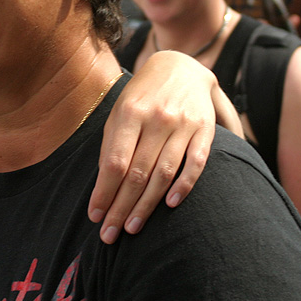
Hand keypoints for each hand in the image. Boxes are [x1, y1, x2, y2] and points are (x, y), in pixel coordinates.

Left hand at [89, 51, 233, 243]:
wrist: (181, 66)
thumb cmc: (142, 97)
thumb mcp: (120, 112)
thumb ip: (112, 145)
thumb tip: (103, 187)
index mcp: (130, 112)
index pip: (114, 162)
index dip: (104, 192)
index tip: (95, 216)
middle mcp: (157, 118)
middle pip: (137, 173)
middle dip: (121, 207)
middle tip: (110, 234)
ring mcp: (183, 124)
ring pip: (164, 173)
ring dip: (147, 205)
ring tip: (133, 228)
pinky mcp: (204, 130)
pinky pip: (196, 163)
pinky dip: (184, 186)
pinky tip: (170, 205)